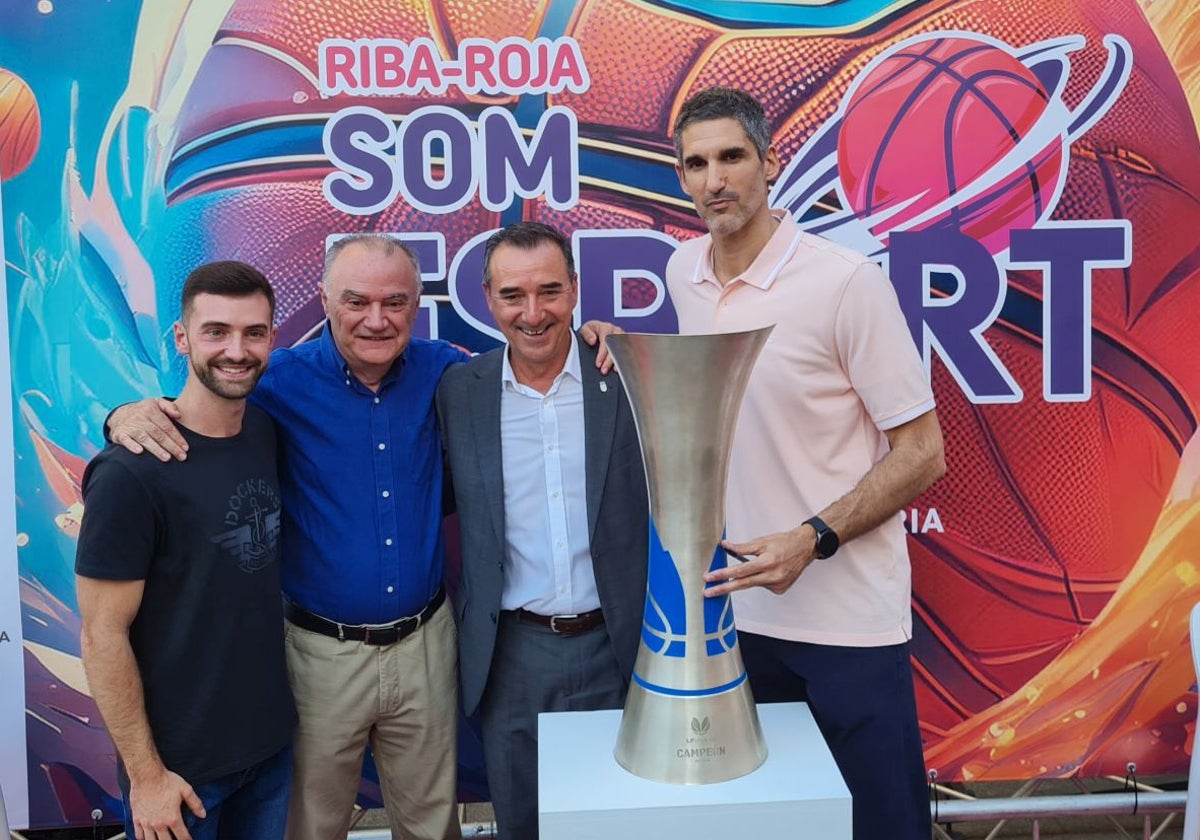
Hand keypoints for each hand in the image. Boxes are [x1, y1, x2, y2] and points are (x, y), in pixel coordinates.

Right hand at [108, 398, 186, 461]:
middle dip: (171, 446)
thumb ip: (169, 406)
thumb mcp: (156, 403)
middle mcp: (140, 418)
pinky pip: (126, 440)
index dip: (177, 437)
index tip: (185, 448)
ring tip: (167, 458)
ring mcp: (129, 426)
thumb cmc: (144, 411)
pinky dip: (132, 446)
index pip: (167, 426)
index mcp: (151, 411)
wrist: (119, 414)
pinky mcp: (120, 434)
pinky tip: (140, 452)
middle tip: (181, 456)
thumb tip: (178, 414)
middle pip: (158, 434)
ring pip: (145, 438)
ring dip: (156, 449)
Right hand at [128, 768, 204, 839]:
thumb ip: (195, 804)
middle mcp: (159, 823)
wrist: (147, 775)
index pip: (182, 836)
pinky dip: (143, 838)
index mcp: (172, 818)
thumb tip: (203, 815)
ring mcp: (146, 822)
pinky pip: (138, 835)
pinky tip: (147, 837)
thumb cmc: (166, 781)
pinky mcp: (137, 819)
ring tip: (162, 839)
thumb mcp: (186, 790)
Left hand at [579, 320, 624, 373]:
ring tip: (614, 370)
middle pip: (616, 346)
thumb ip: (587, 334)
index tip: (598, 364)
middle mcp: (616, 331)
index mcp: (606, 327)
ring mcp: (623, 337)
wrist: (597, 329)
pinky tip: (622, 368)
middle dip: (610, 360)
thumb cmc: (592, 330)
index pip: (606, 341)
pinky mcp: (626, 342)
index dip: (602, 354)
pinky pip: (628, 352)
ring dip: (619, 361)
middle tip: (604, 370)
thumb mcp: (585, 329)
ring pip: (624, 349)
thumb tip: (592, 340)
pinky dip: (625, 360)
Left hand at [703, 527, 817, 596]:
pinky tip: (770, 570)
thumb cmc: (784, 542)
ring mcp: (778, 585)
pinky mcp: (780, 590)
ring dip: (748, 577)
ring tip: (764, 563)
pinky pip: (762, 586)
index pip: (740, 571)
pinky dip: (760, 578)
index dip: (723, 575)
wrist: (805, 548)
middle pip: (742, 584)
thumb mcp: (762, 541)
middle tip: (707, 592)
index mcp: (768, 562)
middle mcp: (773, 576)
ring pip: (753, 584)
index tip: (709, 578)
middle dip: (723, 588)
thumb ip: (742, 547)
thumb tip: (725, 546)